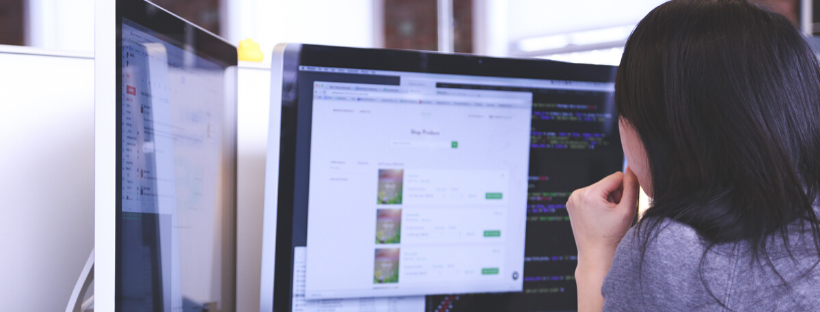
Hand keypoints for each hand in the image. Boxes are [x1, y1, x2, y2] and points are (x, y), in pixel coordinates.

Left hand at [566, 166, 639, 311]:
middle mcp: (577, 194)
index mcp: (589, 193)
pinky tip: (598, 218)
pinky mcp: (571, 205)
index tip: (623, 206)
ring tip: (606, 218)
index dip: (624, 190)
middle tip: (614, 215)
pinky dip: (597, 204)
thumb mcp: (627, 210)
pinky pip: (590, 196)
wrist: (596, 255)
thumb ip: (632, 186)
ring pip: (599, 190)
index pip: (616, 177)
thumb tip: (632, 167)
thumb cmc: (612, 236)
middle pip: (606, 183)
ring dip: (606, 200)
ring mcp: (571, 200)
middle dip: (614, 196)